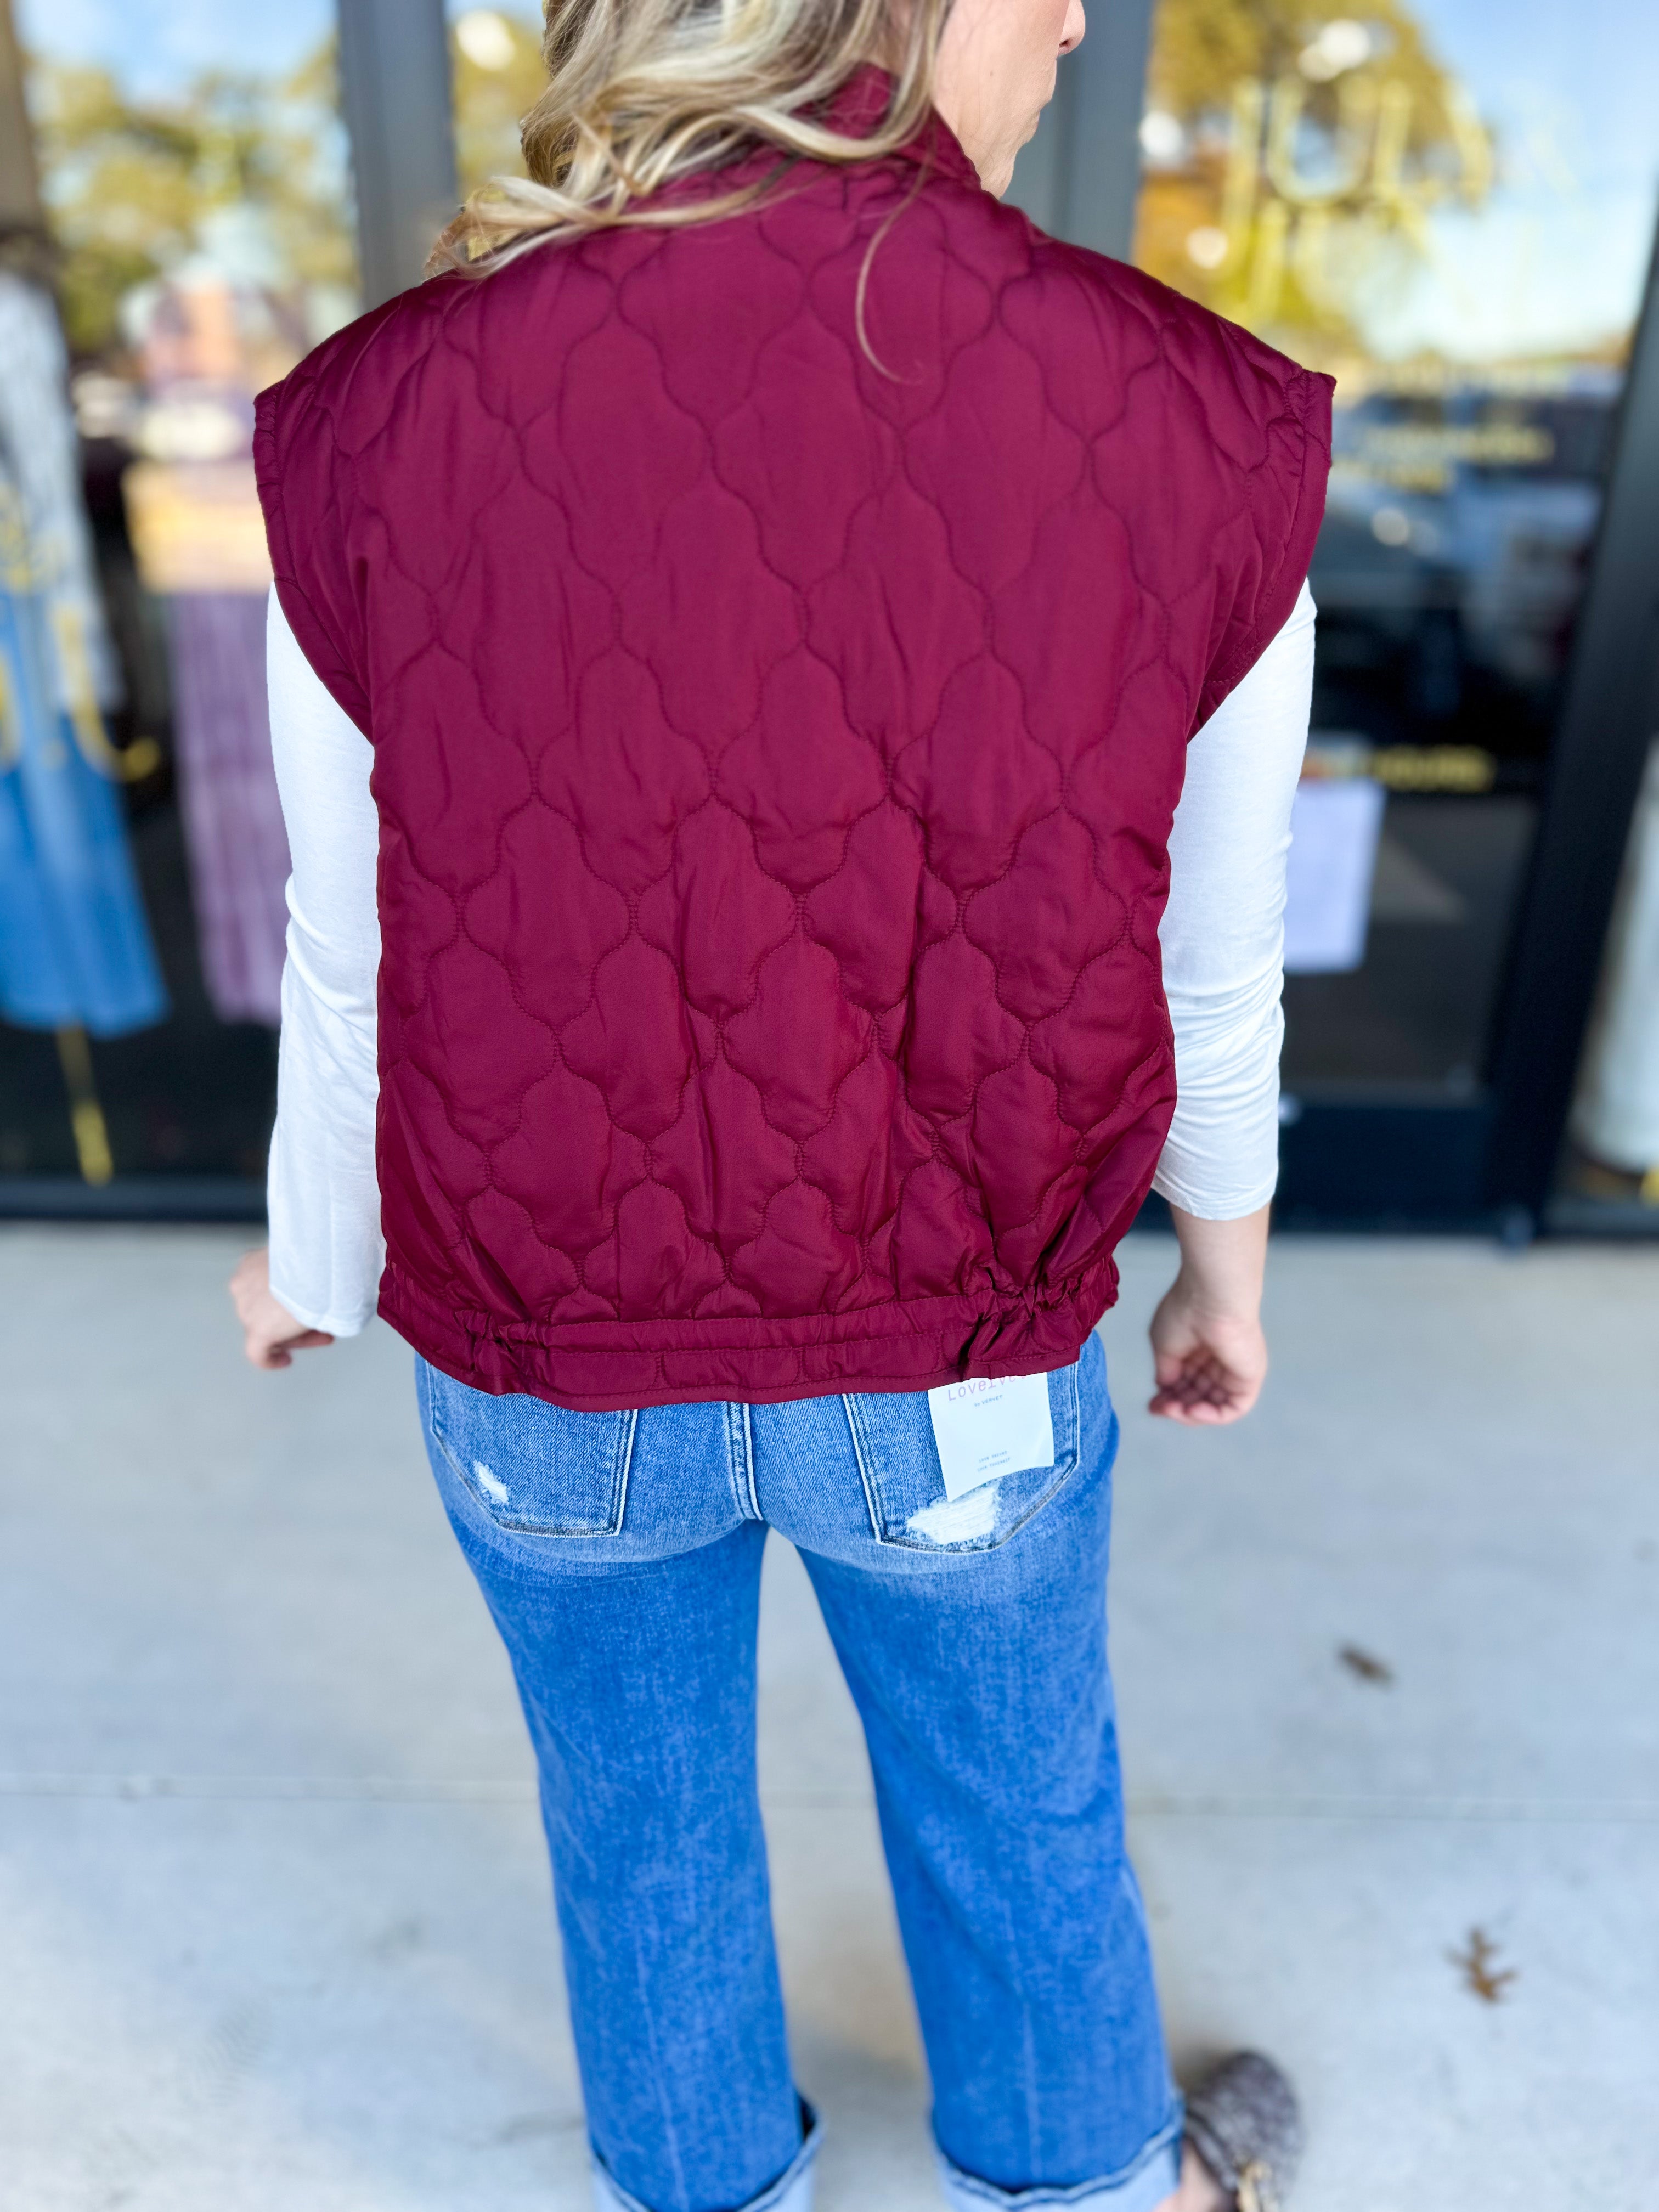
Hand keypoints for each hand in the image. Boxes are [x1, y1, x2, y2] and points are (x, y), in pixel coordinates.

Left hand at [230, 1248, 334, 1369]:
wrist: (317, 1265)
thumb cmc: (317, 1256)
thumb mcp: (304, 1257)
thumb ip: (299, 1271)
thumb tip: (316, 1286)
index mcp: (250, 1264)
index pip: (265, 1288)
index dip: (287, 1299)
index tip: (304, 1303)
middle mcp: (243, 1287)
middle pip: (266, 1310)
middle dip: (292, 1318)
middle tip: (318, 1323)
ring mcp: (248, 1310)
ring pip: (268, 1329)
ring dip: (293, 1334)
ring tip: (320, 1335)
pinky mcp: (257, 1331)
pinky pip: (258, 1354)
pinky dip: (271, 1360)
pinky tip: (284, 1361)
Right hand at [1147, 1203, 1268, 1425]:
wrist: (1210, 1296)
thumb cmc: (1184, 1312)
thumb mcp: (1164, 1347)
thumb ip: (1166, 1373)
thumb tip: (1166, 1390)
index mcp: (1198, 1347)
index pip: (1185, 1382)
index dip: (1168, 1397)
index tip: (1152, 1406)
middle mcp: (1218, 1359)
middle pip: (1198, 1395)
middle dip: (1177, 1406)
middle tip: (1159, 1410)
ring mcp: (1234, 1369)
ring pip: (1214, 1405)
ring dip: (1191, 1414)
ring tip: (1174, 1410)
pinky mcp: (1249, 1377)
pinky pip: (1233, 1408)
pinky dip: (1213, 1416)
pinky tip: (1193, 1411)